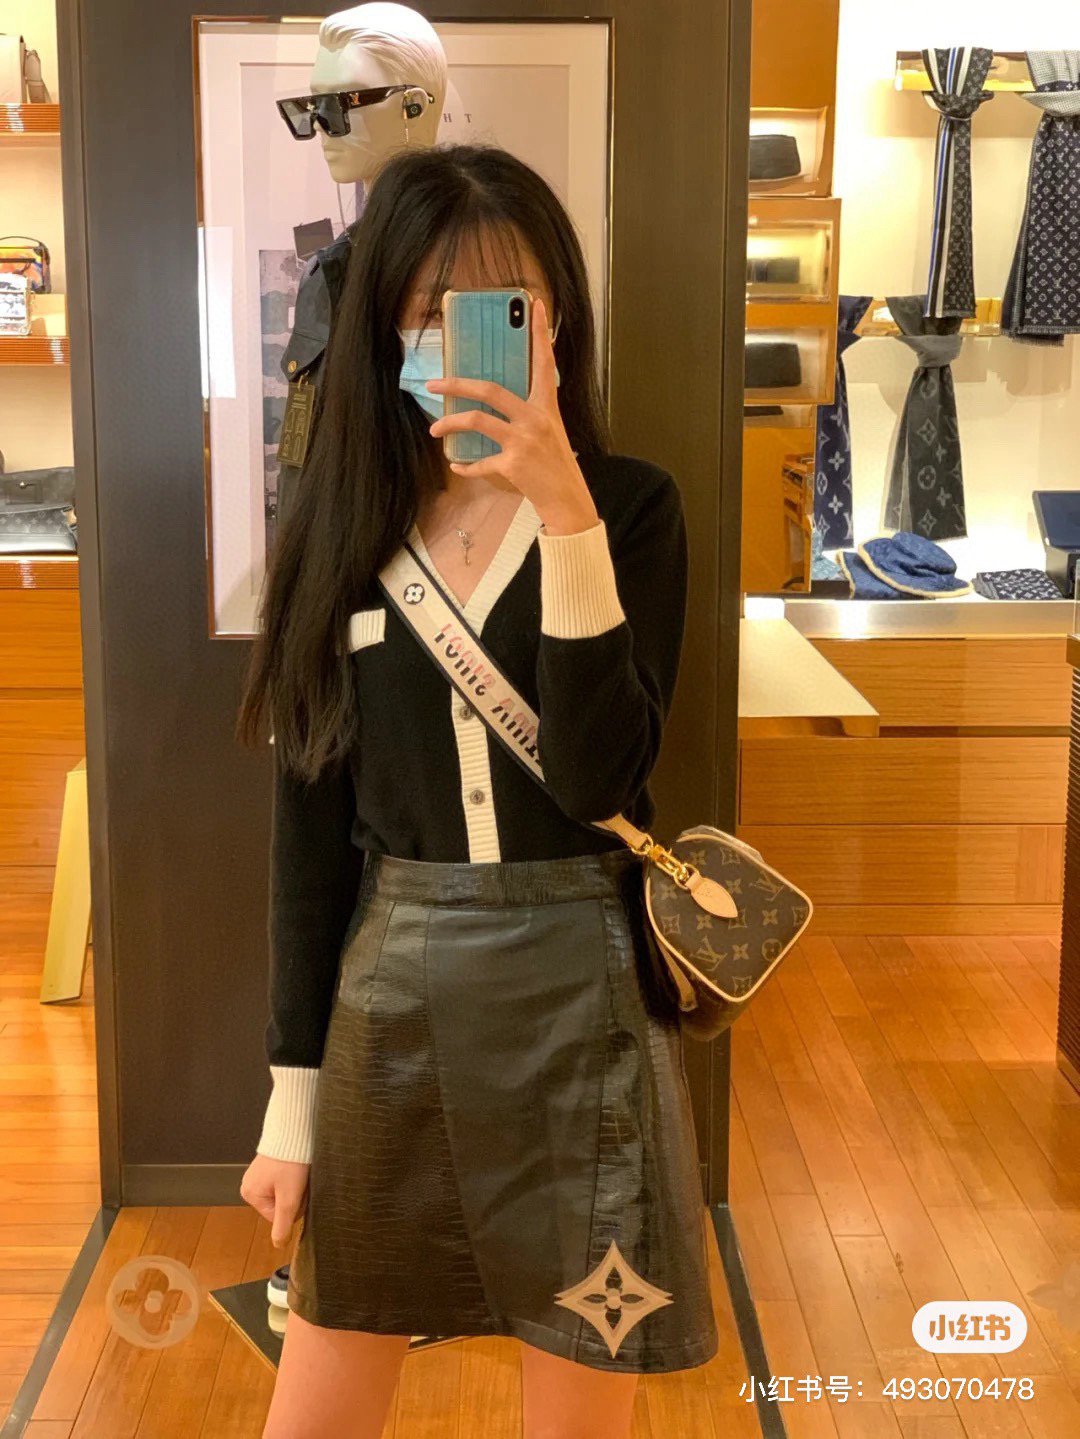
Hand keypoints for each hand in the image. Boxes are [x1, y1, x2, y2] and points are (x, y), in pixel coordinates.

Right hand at [240, 1153, 309, 1248]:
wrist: (294, 1131)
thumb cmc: (290, 1163)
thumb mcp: (288, 1198)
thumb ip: (282, 1224)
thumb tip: (278, 1246)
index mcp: (250, 1195)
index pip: (277, 1217)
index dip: (293, 1208)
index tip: (297, 1193)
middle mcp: (251, 1185)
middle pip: (280, 1205)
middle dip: (294, 1197)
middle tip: (299, 1182)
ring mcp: (259, 1174)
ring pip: (284, 1193)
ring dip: (296, 1187)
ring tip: (298, 1173)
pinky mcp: (270, 1165)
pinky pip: (284, 1181)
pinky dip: (294, 1177)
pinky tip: (297, 1168)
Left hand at [425, 297, 599, 535]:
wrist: (567, 499)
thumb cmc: (556, 464)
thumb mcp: (550, 430)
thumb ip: (530, 412)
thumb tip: (500, 401)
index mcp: (546, 406)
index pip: (544, 362)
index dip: (540, 333)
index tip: (536, 306)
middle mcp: (535, 418)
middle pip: (490, 390)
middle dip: (456, 385)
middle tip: (433, 384)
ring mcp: (522, 441)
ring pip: (478, 421)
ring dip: (450, 424)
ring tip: (435, 430)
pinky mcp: (512, 464)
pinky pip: (480, 462)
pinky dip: (466, 467)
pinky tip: (458, 467)